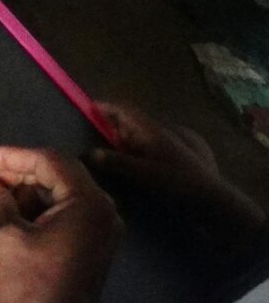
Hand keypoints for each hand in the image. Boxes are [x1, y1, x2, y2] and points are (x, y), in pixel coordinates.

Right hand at [0, 147, 120, 302]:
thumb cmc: (31, 288)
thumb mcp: (5, 239)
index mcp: (87, 202)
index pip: (46, 160)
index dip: (4, 155)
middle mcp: (101, 209)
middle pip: (54, 173)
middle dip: (10, 170)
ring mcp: (97, 227)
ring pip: (55, 193)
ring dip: (18, 188)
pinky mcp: (88, 243)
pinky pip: (60, 212)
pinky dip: (31, 207)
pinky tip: (1, 209)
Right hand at [88, 101, 266, 248]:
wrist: (212, 198)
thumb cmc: (177, 182)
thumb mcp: (143, 173)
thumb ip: (116, 162)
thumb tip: (89, 153)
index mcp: (154, 132)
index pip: (128, 111)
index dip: (109, 107)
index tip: (92, 104)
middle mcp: (164, 133)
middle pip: (136, 122)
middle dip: (117, 122)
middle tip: (98, 128)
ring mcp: (175, 144)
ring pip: (146, 134)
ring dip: (129, 136)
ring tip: (114, 145)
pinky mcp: (181, 156)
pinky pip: (155, 144)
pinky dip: (141, 146)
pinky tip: (139, 157)